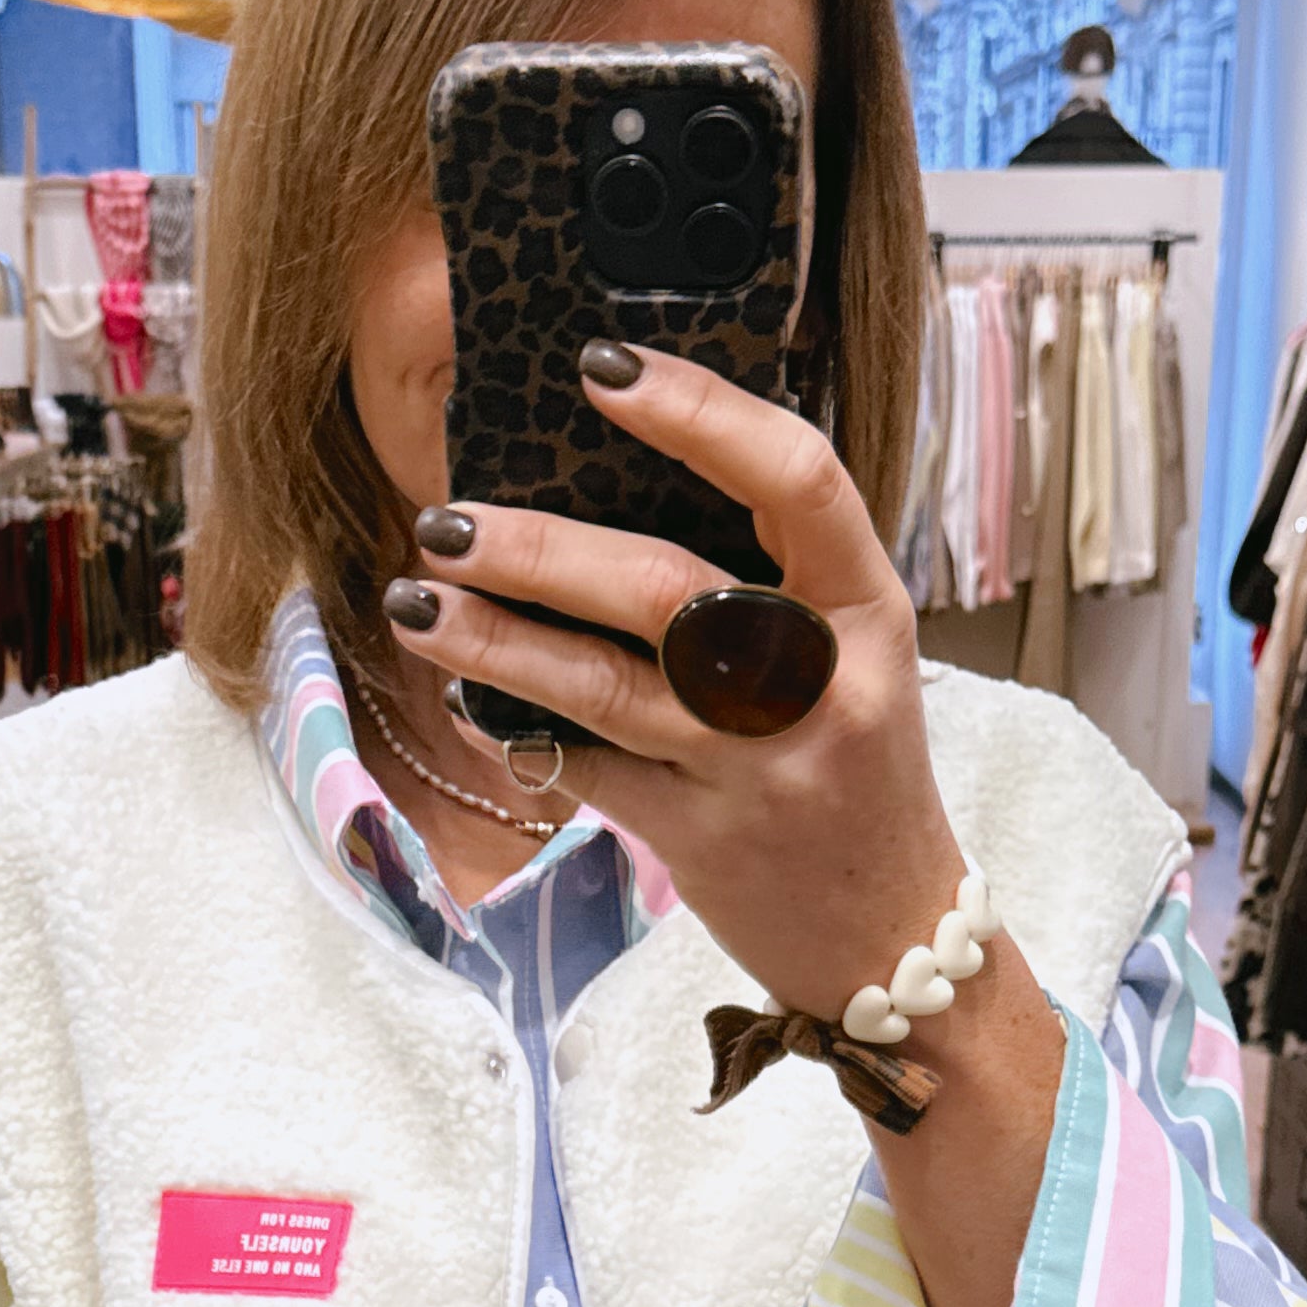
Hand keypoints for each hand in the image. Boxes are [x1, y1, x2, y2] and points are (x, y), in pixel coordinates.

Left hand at [387, 346, 978, 1029]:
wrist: (892, 938)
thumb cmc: (855, 771)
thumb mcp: (851, 658)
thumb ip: (773, 579)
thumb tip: (623, 474)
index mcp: (869, 611)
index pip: (797, 478)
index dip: (699, 413)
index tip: (602, 368)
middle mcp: (823, 686)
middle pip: (665, 588)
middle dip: (538, 549)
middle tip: (446, 519)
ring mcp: (759, 769)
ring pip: (604, 685)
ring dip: (496, 639)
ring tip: (415, 599)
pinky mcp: (702, 839)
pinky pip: (589, 770)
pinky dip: (517, 731)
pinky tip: (462, 697)